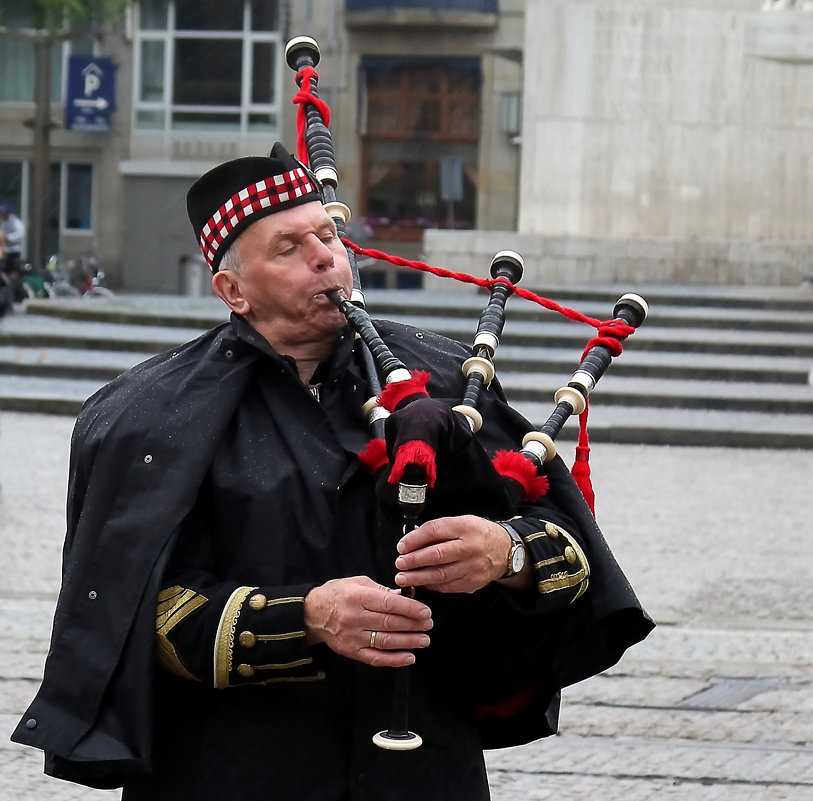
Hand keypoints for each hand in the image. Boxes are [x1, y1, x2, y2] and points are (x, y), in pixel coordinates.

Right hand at [303, 576, 432, 666]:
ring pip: (385, 642)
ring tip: (424, 640)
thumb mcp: (359, 582)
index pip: (389, 604)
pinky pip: (375, 658)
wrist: (312, 613)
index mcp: (358, 597)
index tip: (426, 612)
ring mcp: (352, 637)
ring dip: (408, 642)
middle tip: (429, 625)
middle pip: (390, 623)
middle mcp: (355, 618)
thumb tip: (407, 595)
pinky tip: (409, 657)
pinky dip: (394, 660)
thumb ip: (383, 590)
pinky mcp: (351, 651)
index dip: (411, 609)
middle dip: (414, 625)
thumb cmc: (338, 593)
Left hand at [393, 515, 511, 593]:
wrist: (505, 550)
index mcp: (464, 527)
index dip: (414, 540)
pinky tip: (422, 583)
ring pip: (440, 575)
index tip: (401, 546)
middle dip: (413, 561)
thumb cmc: (478, 534)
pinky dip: (432, 585)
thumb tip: (411, 538)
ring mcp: (473, 567)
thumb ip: (437, 530)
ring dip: (418, 578)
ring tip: (404, 578)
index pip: (434, 531)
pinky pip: (448, 586)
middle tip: (399, 564)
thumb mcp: (461, 522)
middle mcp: (470, 547)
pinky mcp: (473, 582)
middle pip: (436, 555)